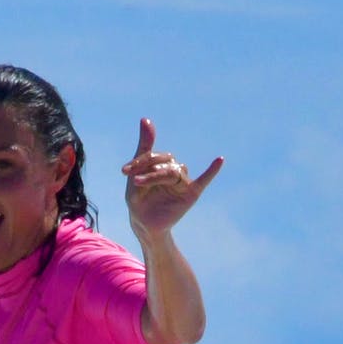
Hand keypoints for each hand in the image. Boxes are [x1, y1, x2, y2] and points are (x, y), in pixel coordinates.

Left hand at [123, 118, 221, 240]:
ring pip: (173, 172)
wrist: (144, 225)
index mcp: (161, 164)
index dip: (139, 161)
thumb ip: (143, 148)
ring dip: (157, 176)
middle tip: (134, 181)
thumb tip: (145, 118)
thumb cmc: (139, 201)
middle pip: (165, 162)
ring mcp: (183, 181)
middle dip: (148, 170)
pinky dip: (212, 170)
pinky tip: (219, 160)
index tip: (123, 172)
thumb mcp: (135, 175)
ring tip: (139, 184)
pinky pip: (204, 180)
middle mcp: (174, 170)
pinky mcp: (191, 193)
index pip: (153, 156)